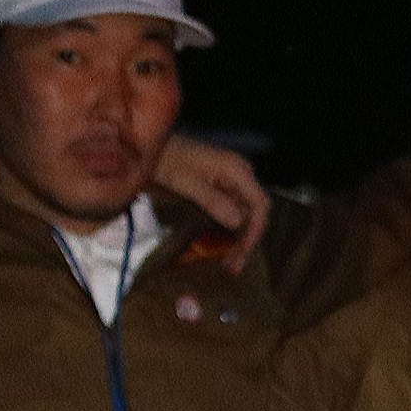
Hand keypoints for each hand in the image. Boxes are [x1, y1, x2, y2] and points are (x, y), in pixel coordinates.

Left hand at [155, 135, 270, 267]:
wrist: (150, 144)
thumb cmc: (166, 159)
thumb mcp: (185, 181)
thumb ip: (213, 201)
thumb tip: (238, 223)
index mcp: (236, 170)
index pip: (260, 204)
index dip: (256, 230)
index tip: (244, 250)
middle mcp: (240, 175)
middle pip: (254, 213)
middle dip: (246, 240)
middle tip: (234, 266)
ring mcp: (233, 182)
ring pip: (245, 216)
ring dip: (238, 239)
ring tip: (229, 263)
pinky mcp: (223, 187)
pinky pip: (233, 212)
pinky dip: (229, 230)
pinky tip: (223, 247)